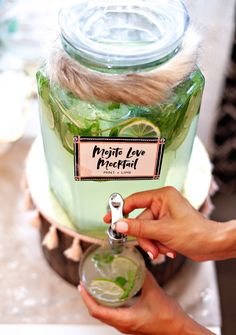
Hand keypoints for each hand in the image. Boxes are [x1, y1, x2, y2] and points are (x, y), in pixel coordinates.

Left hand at [79, 271, 213, 334]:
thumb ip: (144, 275)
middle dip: (90, 298)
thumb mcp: (154, 292)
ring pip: (107, 315)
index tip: (81, 286)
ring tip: (97, 287)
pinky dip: (110, 304)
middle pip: (99, 313)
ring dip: (99, 301)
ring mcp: (128, 326)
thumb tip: (135, 261)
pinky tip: (114, 294)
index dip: (86, 298)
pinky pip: (115, 315)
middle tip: (86, 284)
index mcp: (125, 320)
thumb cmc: (169, 318)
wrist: (181, 331)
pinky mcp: (133, 325)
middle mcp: (123, 326)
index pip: (97, 311)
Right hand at [104, 187, 221, 261]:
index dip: (121, 210)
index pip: (134, 200)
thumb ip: (138, 228)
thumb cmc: (195, 232)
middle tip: (152, 248)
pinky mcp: (166, 226)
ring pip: (146, 232)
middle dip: (146, 238)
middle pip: (140, 221)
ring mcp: (164, 216)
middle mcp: (162, 204)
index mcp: (162, 196)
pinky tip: (169, 250)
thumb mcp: (163, 231)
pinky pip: (153, 236)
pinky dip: (158, 245)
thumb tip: (119, 225)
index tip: (109, 218)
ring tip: (164, 250)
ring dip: (153, 244)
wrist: (212, 245)